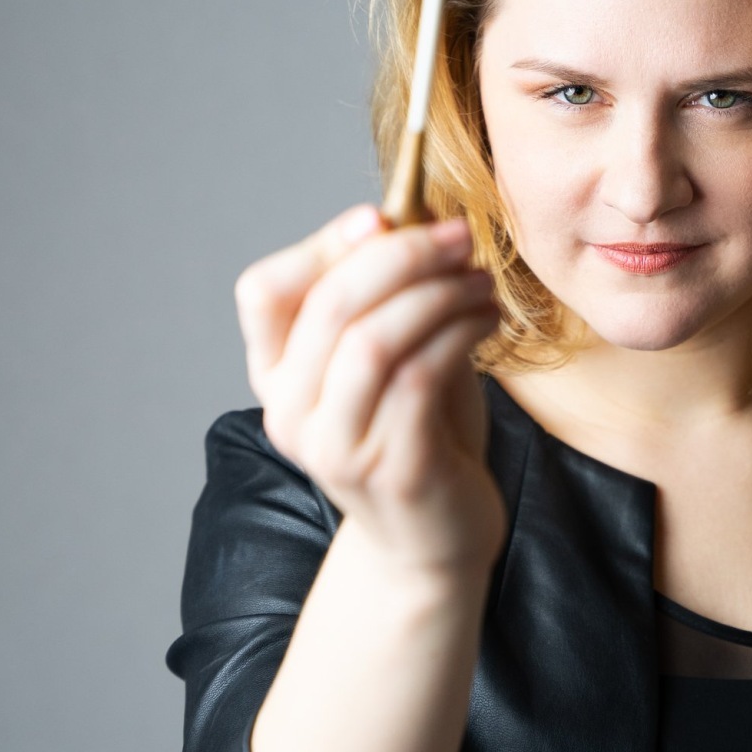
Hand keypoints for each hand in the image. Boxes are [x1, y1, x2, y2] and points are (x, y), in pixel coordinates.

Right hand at [233, 202, 506, 574]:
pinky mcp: (390, 470)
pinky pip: (418, 379)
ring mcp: (335, 447)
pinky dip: (458, 334)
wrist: (437, 538)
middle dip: (401, 255)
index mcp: (277, 378)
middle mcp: (291, 415)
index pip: (264, 292)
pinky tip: (487, 321)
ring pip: (373, 340)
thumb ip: (389, 299)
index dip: (321, 245)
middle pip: (329, 306)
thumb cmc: (421, 435)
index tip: (381, 216)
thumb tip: (415, 213)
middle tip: (459, 235)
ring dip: (438, 295)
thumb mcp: (395, 358)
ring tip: (480, 281)